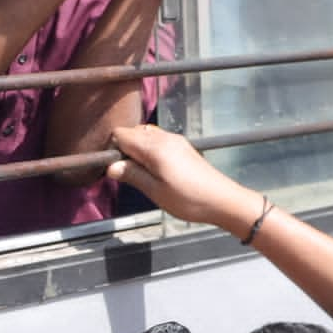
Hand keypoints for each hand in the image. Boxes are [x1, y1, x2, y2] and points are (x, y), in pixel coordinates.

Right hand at [103, 123, 253, 234]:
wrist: (222, 200)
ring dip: (137, 149)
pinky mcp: (182, 145)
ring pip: (144, 134)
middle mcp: (164, 137)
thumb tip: (110, 167)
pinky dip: (149, 150)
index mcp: (155, 147)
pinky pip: (157, 139)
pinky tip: (155, 169)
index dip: (113, 149)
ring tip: (142, 173)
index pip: (121, 135)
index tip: (115, 168)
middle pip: (132, 132)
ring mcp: (175, 140)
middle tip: (129, 173)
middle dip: (124, 149)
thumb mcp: (155, 192)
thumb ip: (132, 175)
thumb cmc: (188, 199)